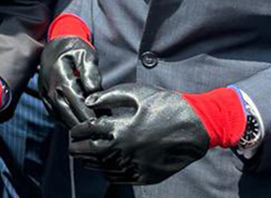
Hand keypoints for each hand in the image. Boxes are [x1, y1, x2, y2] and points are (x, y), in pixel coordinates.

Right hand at [40, 35, 101, 128]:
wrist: (55, 42)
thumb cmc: (74, 48)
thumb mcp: (86, 55)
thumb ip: (91, 73)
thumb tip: (94, 92)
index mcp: (62, 77)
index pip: (78, 102)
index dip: (91, 115)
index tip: (103, 124)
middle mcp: (51, 86)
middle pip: (68, 112)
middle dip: (83, 125)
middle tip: (98, 133)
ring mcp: (45, 91)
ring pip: (59, 115)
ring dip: (73, 125)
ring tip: (88, 133)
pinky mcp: (43, 94)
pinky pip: (52, 112)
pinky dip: (63, 120)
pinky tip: (75, 124)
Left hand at [69, 84, 212, 184]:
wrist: (198, 126)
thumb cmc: (167, 104)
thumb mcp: (137, 93)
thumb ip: (109, 96)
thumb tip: (88, 101)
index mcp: (121, 127)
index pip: (88, 131)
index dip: (77, 131)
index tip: (73, 131)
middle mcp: (125, 149)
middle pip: (91, 152)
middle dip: (77, 149)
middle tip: (71, 148)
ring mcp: (136, 164)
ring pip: (103, 167)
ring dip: (90, 163)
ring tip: (84, 158)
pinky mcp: (147, 176)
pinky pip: (121, 178)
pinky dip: (108, 173)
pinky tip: (105, 168)